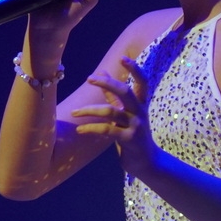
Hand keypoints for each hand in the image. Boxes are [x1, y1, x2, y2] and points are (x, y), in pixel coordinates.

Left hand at [74, 56, 157, 175]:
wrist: (146, 162)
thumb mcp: (126, 113)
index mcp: (141, 104)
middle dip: (107, 83)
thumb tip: (103, 73)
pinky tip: (80, 129)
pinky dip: (91, 128)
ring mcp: (136, 126)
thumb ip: (114, 95)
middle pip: (125, 92)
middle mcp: (140, 112)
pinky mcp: (129, 140)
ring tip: (74, 112)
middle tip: (89, 79)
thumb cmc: (133, 134)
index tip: (123, 58)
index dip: (134, 69)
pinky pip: (107, 130)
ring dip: (89, 110)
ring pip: (111, 111)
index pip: (142, 82)